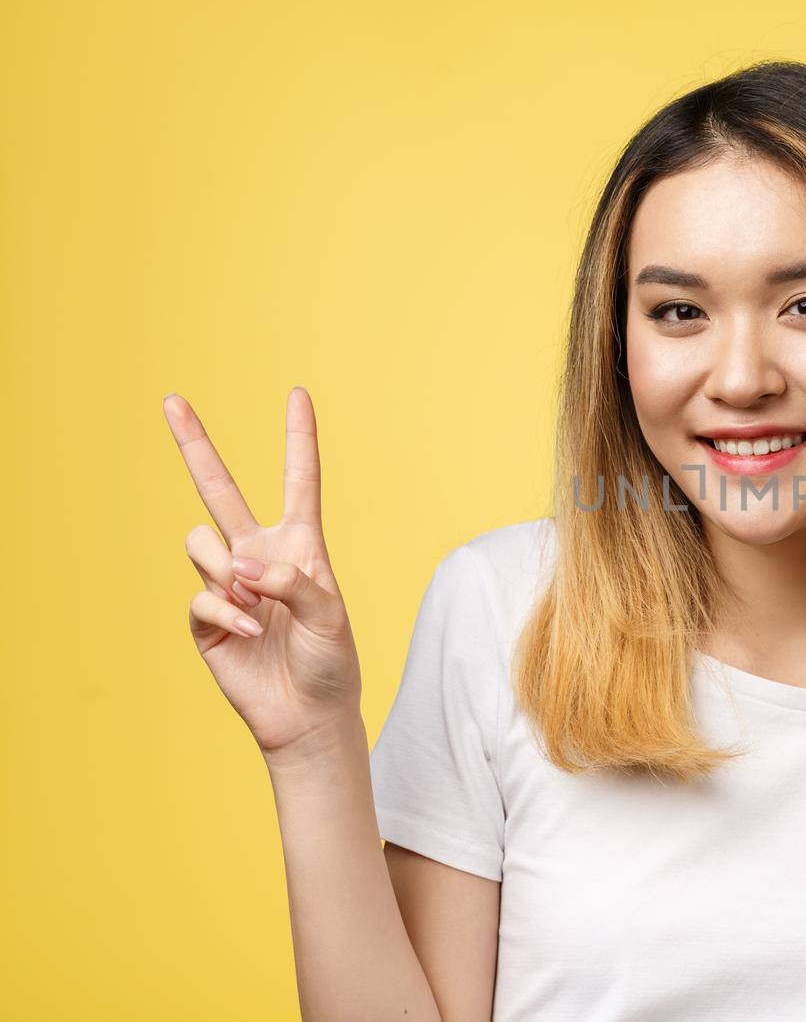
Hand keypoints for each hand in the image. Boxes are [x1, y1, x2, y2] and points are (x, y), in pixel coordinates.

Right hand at [164, 387, 360, 759]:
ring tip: (256, 606)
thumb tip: (243, 564)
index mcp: (301, 544)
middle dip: (195, 444)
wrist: (308, 714)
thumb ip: (294, 581)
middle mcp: (260, 554)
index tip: (298, 393)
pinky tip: (248, 631)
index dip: (299, 438)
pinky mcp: (205, 617)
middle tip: (171, 400)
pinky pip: (201, 595)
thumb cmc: (330, 660)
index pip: (300, 481)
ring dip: (229, 571)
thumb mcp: (330, 616)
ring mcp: (228, 583)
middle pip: (220, 490)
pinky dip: (226, 612)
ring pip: (202, 543)